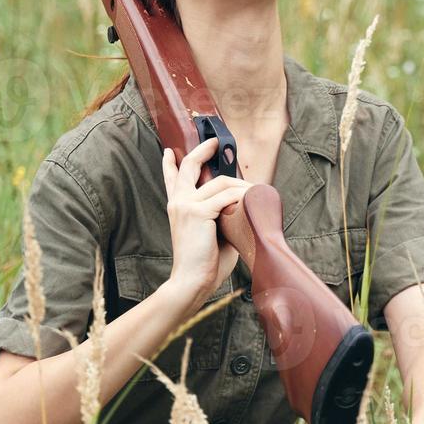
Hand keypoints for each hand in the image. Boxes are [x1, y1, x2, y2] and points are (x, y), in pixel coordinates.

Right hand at [161, 138, 250, 304]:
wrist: (192, 282)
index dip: (169, 164)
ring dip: (241, 185)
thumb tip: (241, 205)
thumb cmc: (205, 264)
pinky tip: (252, 199)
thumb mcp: (211, 233)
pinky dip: (242, 196)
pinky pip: (227, 196)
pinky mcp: (198, 212)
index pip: (171, 180)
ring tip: (255, 190)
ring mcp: (186, 205)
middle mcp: (178, 202)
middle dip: (203, 151)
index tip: (168, 152)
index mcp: (177, 208)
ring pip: (220, 183)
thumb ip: (220, 216)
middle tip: (214, 142)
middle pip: (190, 166)